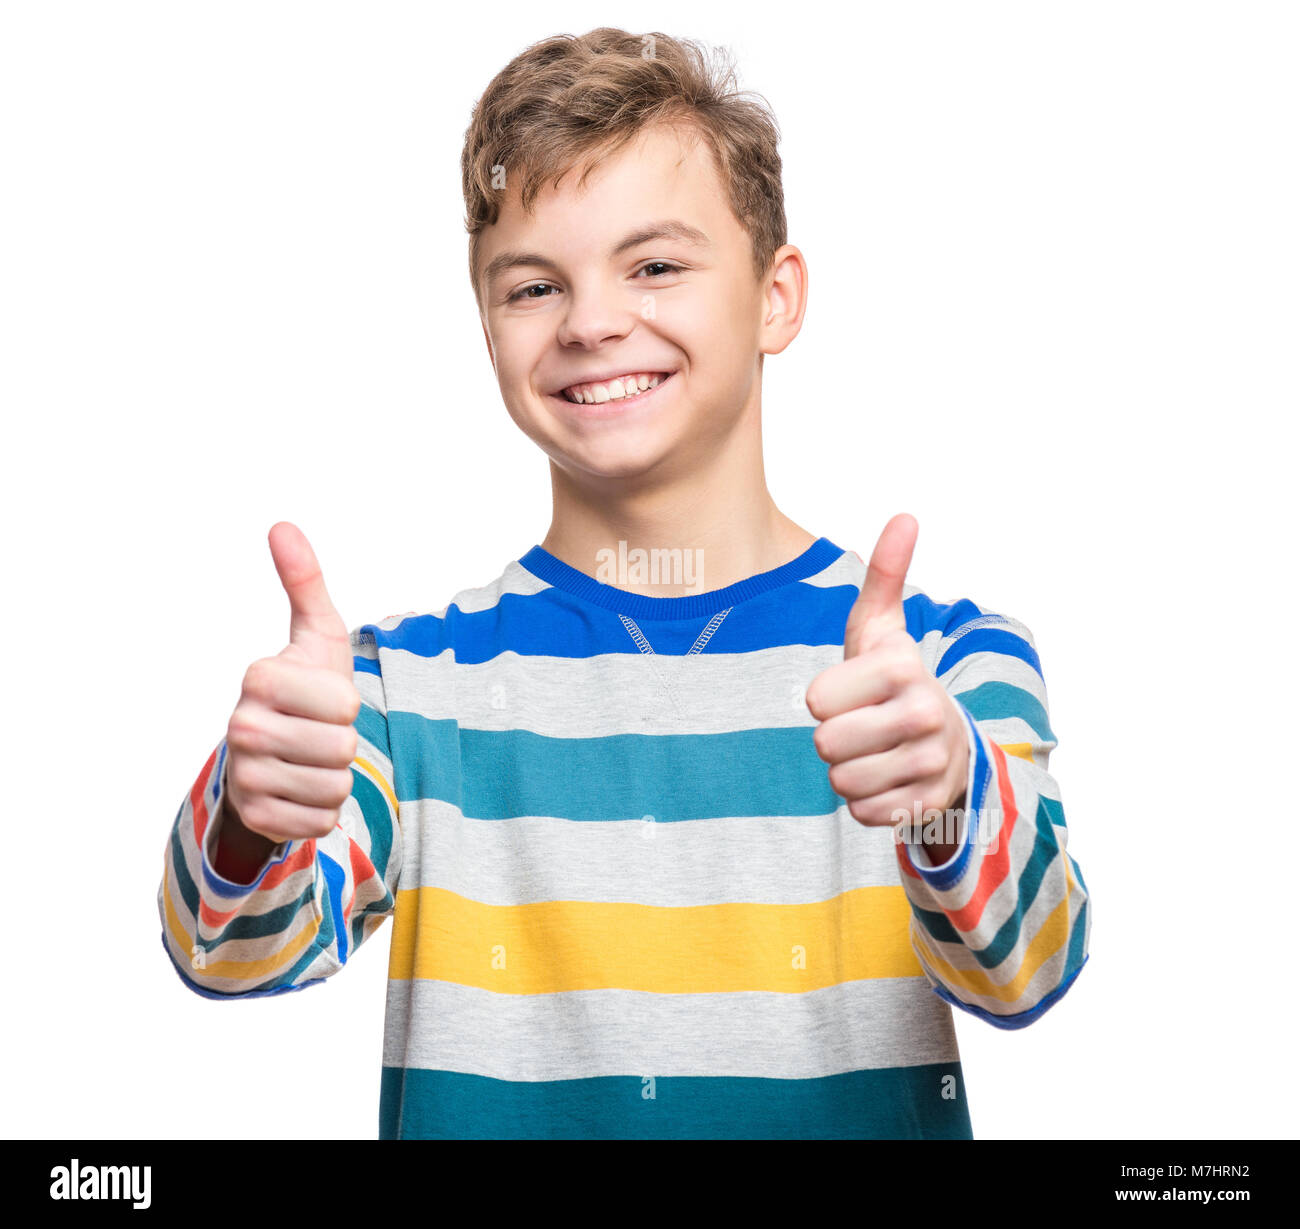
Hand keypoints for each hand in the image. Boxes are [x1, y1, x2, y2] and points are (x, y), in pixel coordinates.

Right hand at [224, 522, 361, 843]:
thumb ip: (305, 581)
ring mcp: (243, 776)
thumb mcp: (315, 635)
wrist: (276, 755)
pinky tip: (301, 792)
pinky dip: (322, 811)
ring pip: (335, 788)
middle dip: (344, 745)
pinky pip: (321, 822)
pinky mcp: (255, 819)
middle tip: (319, 733)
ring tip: (312, 761)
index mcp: (259, 678)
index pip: (344, 704)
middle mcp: (241, 727)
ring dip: (336, 778)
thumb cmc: (307, 687)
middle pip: (342, 748)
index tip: (323, 698)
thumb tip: (282, 525)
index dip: (347, 704)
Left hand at [805, 513, 968, 829]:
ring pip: (841, 782)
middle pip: (825, 744)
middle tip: (862, 725)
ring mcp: (929, 764)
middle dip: (833, 738)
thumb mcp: (883, 630)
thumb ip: (885, 576)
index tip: (852, 692)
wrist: (949, 745)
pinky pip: (861, 813)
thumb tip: (905, 516)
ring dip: (847, 771)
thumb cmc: (896, 682)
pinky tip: (888, 780)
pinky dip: (866, 802)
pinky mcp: (926, 805)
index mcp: (903, 669)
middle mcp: (924, 715)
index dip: (824, 699)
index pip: (815, 700)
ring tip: (874, 752)